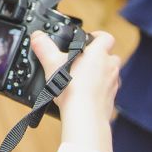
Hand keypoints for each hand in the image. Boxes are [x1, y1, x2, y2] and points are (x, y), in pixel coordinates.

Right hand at [31, 30, 119, 151]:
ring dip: (101, 74)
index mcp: (99, 53)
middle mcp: (110, 66)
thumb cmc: (72, 88)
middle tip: (83, 62)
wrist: (85, 115)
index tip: (90, 40)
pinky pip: (108, 90)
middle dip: (99, 57)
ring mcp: (113, 83)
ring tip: (84, 79)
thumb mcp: (52, 64)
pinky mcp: (112, 99)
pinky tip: (87, 95)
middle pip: (110, 55)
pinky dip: (100, 90)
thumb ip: (44, 47)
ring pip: (110, 73)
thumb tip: (37, 36)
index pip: (106, 37)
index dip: (98, 36)